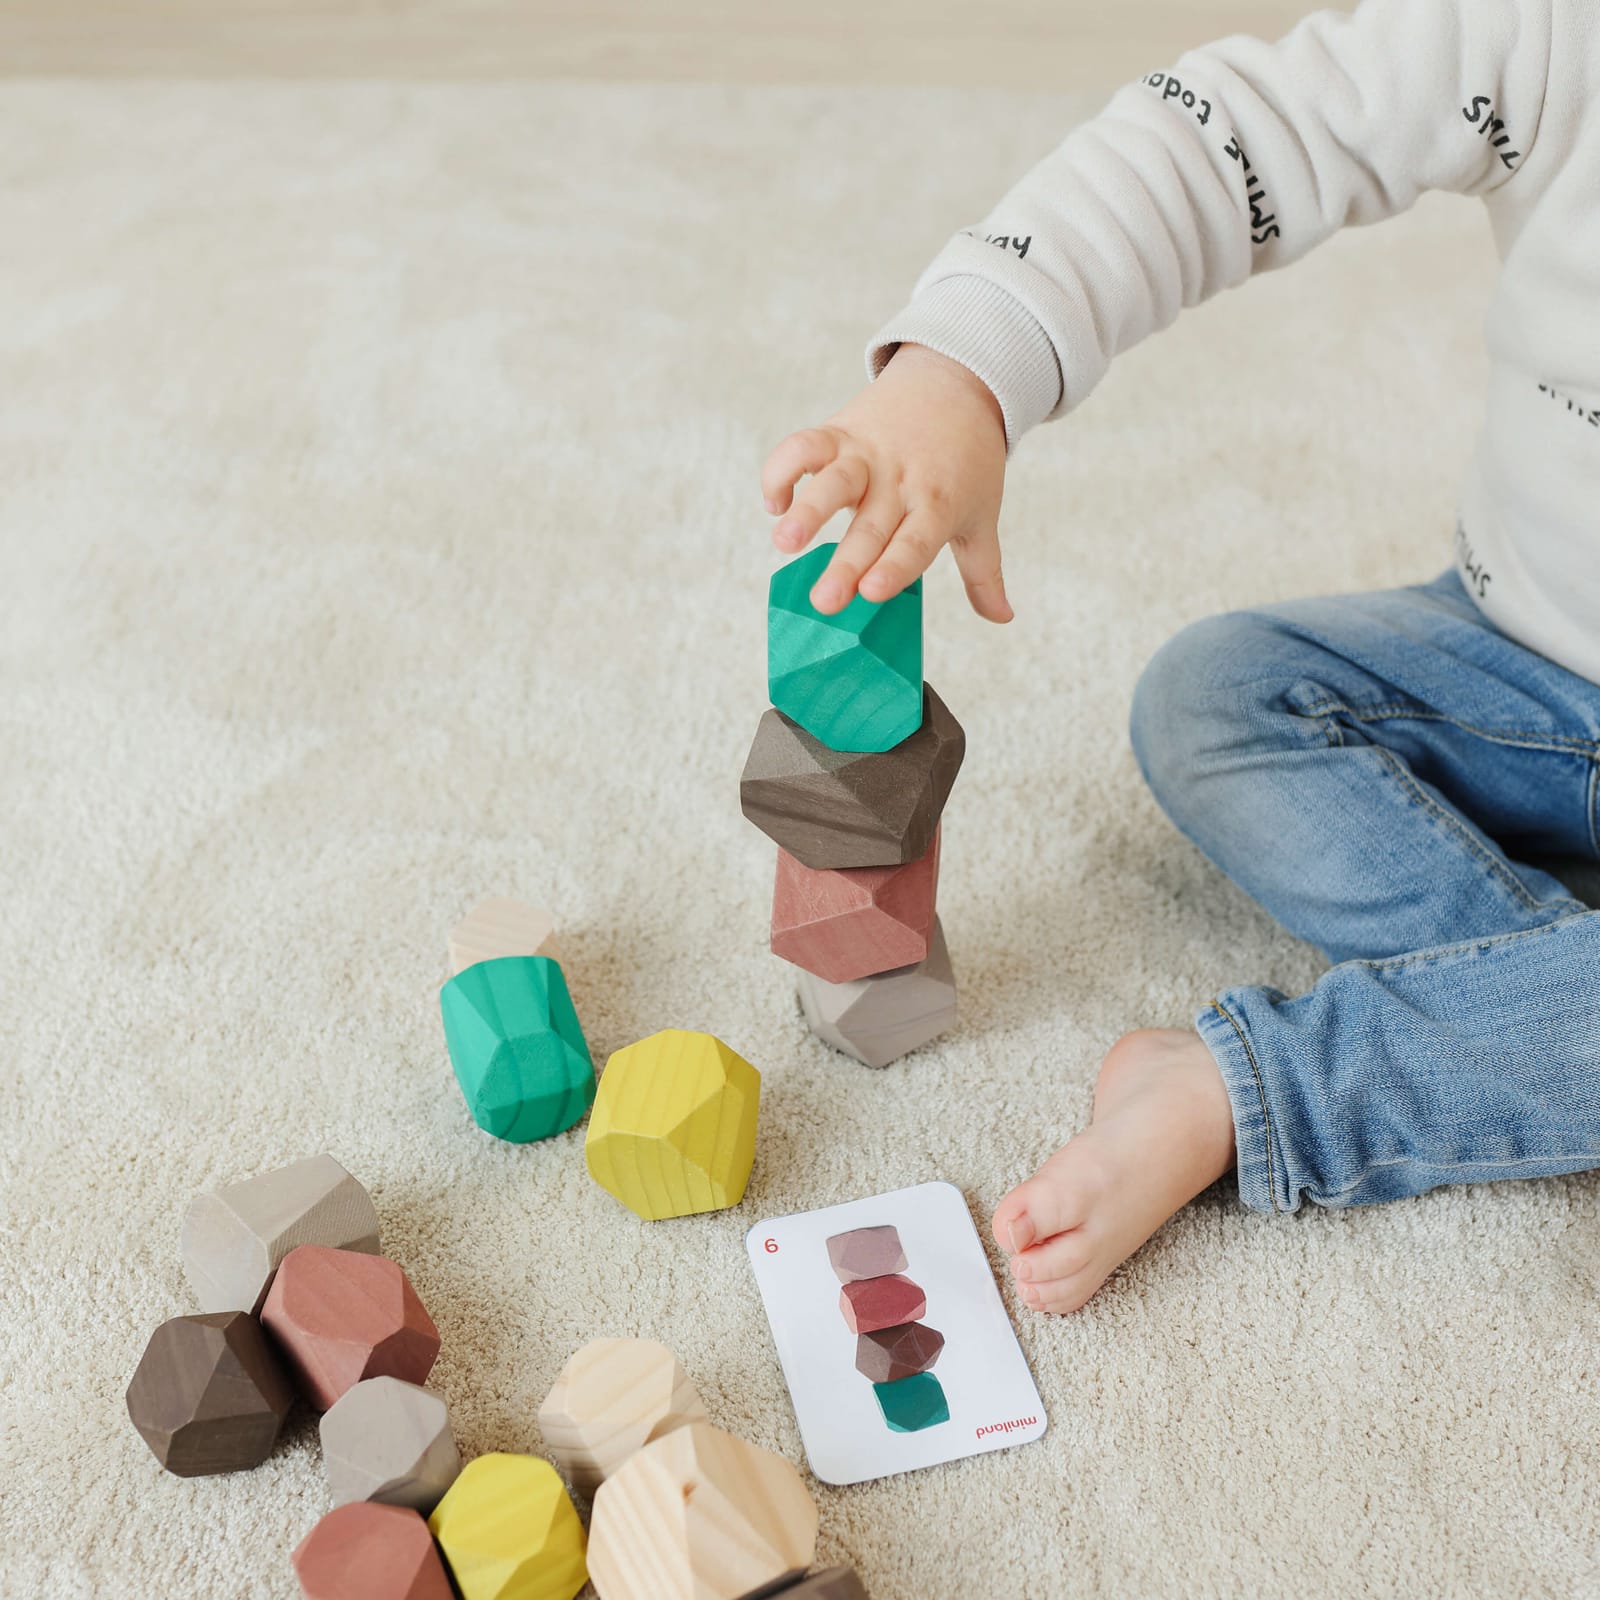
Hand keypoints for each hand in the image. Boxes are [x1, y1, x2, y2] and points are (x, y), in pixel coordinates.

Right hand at [761, 344, 1011, 621]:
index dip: (895, 566)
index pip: (915, 542)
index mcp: (936, 506)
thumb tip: (1002, 618)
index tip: (871, 592)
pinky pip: (806, 445)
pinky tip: (774, 502)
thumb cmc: (968, 463)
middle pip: (870, 526)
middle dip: (845, 564)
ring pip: (833, 481)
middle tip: (822, 601)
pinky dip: (783, 468)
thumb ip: (984, 572)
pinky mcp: (840, 432)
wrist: (957, 382)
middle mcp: (900, 482)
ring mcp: (867, 455)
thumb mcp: (982, 516)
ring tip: (783, 542)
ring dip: (806, 511)